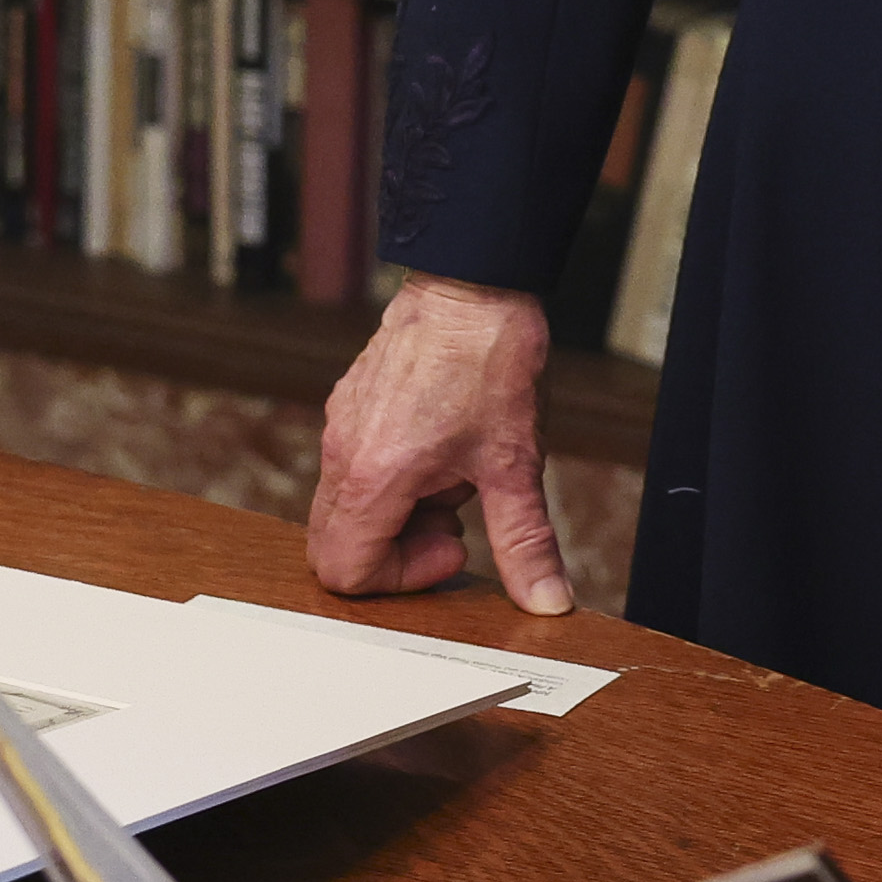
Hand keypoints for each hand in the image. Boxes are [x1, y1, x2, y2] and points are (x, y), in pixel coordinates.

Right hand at [306, 273, 572, 614]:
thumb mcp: (514, 462)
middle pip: (335, 547)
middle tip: (453, 524)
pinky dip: (393, 481)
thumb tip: (545, 601)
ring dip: (400, 514)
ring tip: (456, 478)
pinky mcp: (350, 404)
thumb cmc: (491, 360)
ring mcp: (341, 425)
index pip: (344, 572)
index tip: (453, 547)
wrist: (475, 279)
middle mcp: (342, 452)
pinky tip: (444, 449)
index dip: (401, 579)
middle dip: (397, 553)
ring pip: (347, 508)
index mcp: (373, 475)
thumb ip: (524, 542)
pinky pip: (354, 468)